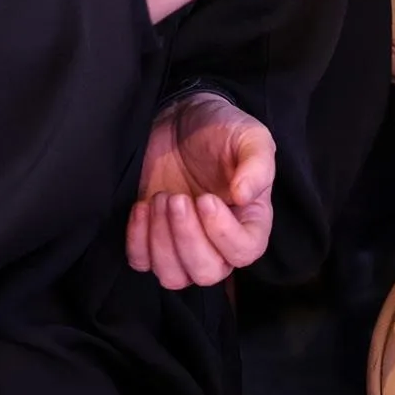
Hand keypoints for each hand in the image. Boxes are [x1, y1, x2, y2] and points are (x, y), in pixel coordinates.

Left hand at [126, 93, 275, 288]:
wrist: (182, 119)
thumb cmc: (221, 128)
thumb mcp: (249, 136)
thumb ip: (257, 164)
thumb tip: (245, 197)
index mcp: (251, 221)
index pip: (245, 252)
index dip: (223, 234)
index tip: (205, 199)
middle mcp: (220, 241)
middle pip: (207, 273)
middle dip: (186, 238)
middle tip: (176, 198)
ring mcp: (184, 243)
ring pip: (174, 276)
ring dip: (162, 242)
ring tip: (162, 199)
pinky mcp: (153, 237)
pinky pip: (142, 263)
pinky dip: (138, 241)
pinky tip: (142, 206)